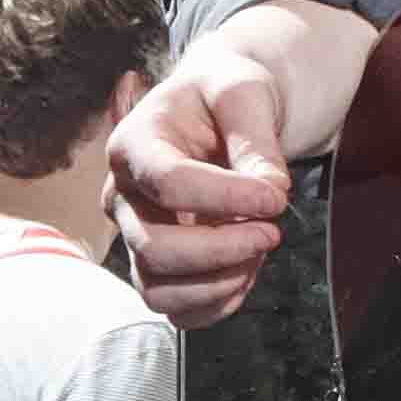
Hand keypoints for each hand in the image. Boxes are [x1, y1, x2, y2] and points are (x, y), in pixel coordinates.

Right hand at [107, 2, 374, 327]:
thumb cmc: (222, 95)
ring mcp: (134, 235)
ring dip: (218, 283)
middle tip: (273, 232)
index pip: (168, 183)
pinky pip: (174, 308)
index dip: (226, 198)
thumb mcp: (243, 92)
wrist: (215, 112)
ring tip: (259, 253)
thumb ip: (256, 139)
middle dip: (222, 250)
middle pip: (154, 247)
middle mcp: (122, 195)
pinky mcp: (155, 266)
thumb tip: (270, 193)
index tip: (277, 196)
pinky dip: (215, 304)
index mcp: (132, 143)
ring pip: (158, 289)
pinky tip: (246, 273)